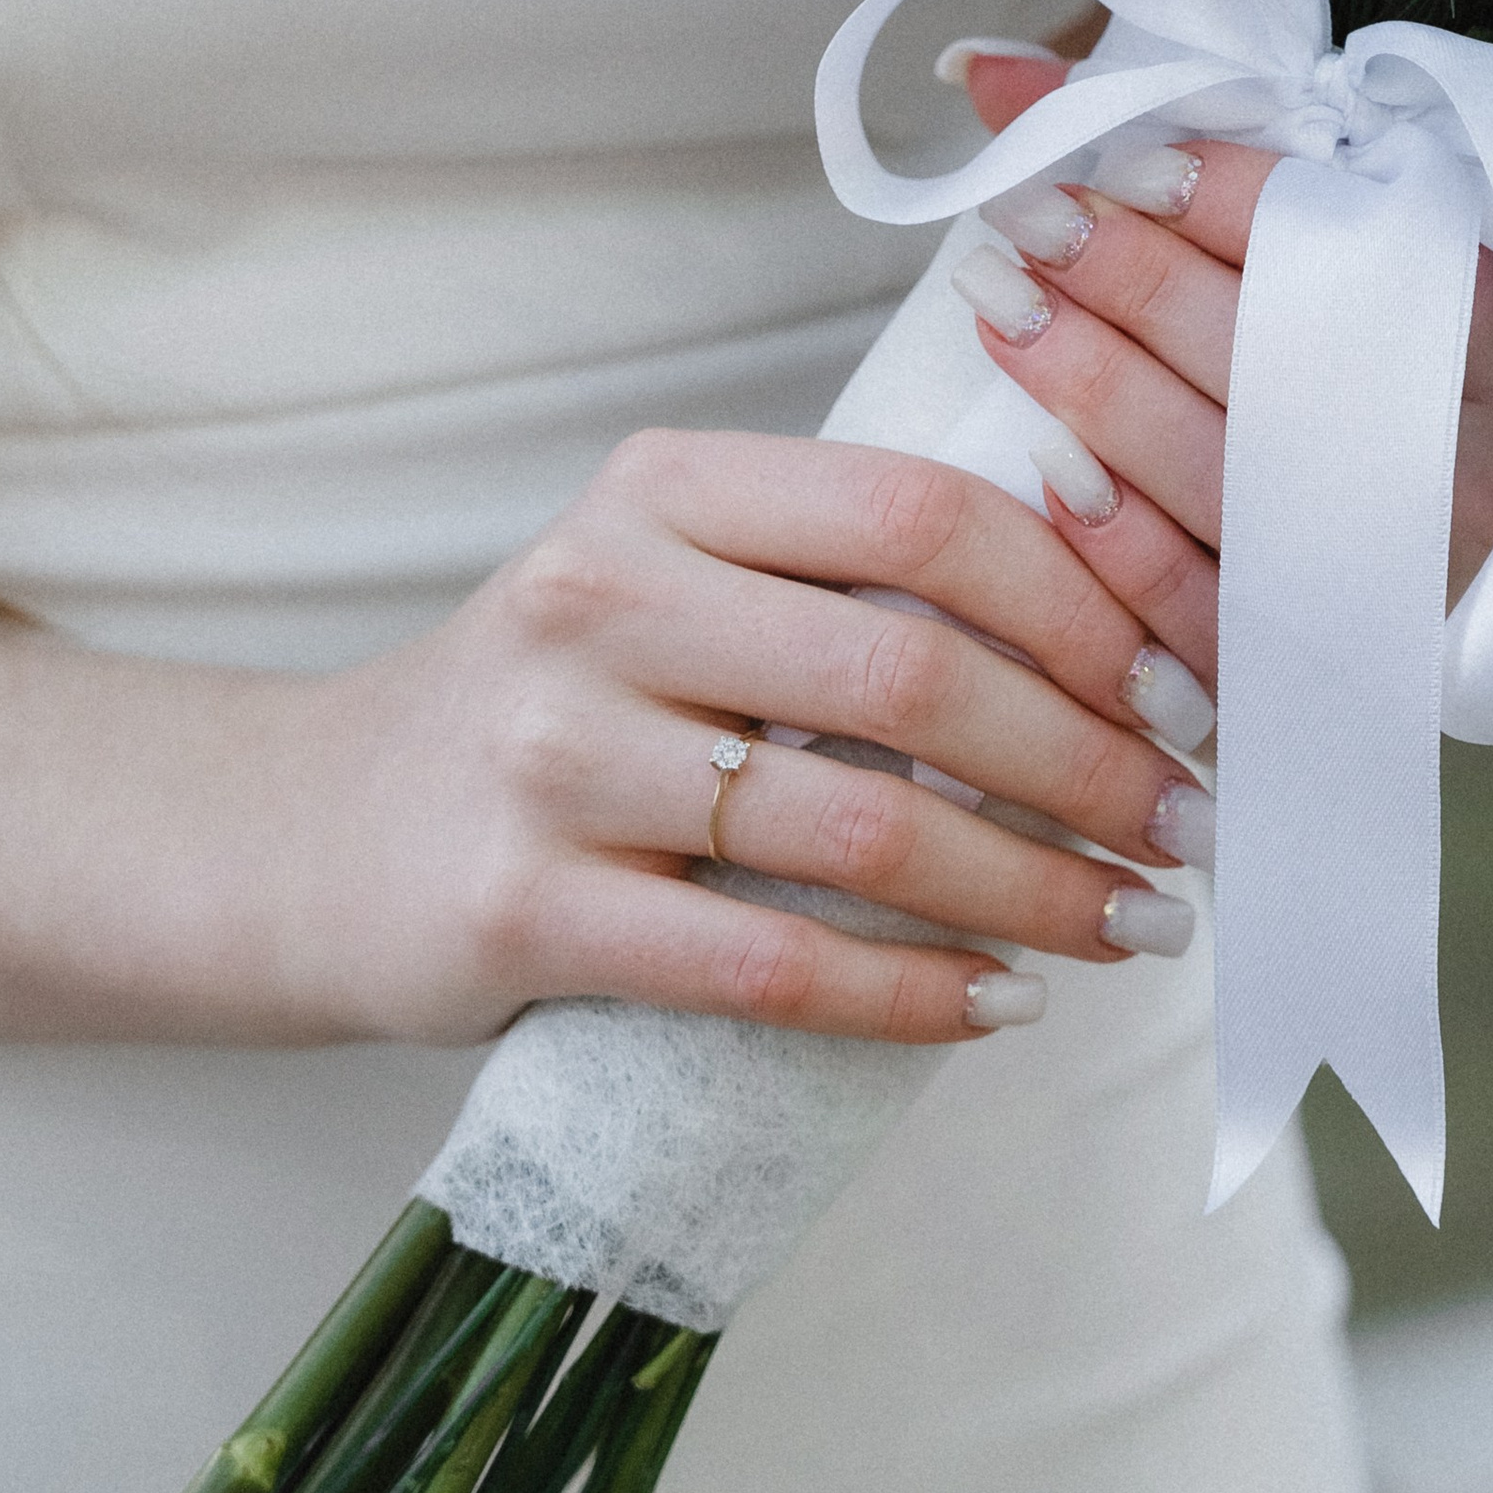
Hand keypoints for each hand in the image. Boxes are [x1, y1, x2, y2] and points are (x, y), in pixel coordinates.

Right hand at [292, 427, 1215, 1052]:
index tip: (1179, 690)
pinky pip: (766, 965)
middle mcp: (597, 598)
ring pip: (858, 834)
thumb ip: (843, 584)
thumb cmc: (557, 708)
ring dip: (1031, 892)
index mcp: (664, 490)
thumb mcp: (672, 584)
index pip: (923, 515)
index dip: (1082, 606)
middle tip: (1185, 833)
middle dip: (1089, 766)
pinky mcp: (517, 912)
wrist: (307, 836)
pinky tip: (994, 1003)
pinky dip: (909, 995)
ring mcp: (549, 757)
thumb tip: (1117, 637)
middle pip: (911, 678)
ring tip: (1128, 926)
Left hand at [948, 48, 1492, 691]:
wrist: (1357, 552)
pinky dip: (1119, 539)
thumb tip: (979, 68)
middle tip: (1031, 221)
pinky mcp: (1300, 655)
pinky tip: (1043, 466)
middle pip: (1279, 354)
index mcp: (1463, 326)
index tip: (1127, 165)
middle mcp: (1438, 449)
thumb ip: (1149, 147)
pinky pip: (1203, 604)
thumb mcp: (1269, 241)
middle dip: (1139, 278)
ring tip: (1000, 308)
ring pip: (1227, 472)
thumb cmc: (1297, 352)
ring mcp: (1376, 562)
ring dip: (1098, 386)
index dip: (1236, 199)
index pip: (1359, 243)